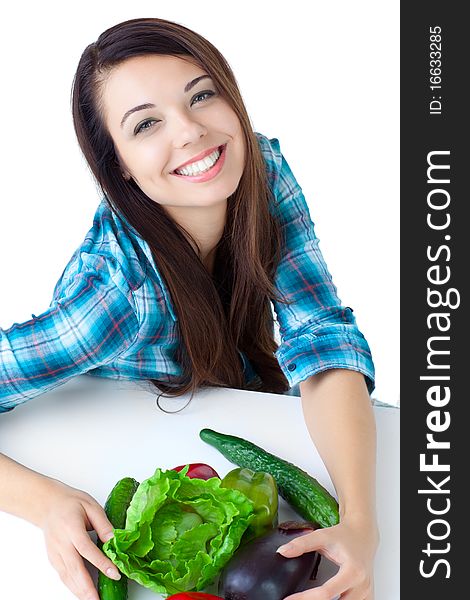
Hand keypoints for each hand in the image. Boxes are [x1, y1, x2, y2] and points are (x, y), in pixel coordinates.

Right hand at [38, 479, 121, 599]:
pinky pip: (63, 576)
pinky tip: (82, 594)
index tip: (114, 573)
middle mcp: (61, 544)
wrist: (48, 504)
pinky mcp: (53, 559)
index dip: (101, 563)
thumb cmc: (70, 502)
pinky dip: (72, 587)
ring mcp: (55, 553)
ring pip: (67, 577)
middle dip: (87, 588)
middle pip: (74, 569)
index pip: (87, 549)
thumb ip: (103, 523)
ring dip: (80, 592)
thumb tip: (114, 539)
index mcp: (72, 528)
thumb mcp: (90, 506)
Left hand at [277, 515, 378, 599]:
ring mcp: (366, 593)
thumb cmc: (343, 535)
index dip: (305, 598)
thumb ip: (301, 544)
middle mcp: (362, 586)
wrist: (363, 534)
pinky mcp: (367, 597)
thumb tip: (282, 552)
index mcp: (353, 571)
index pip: (326, 593)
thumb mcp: (321, 536)